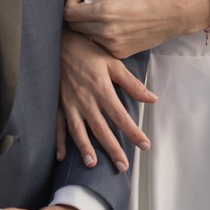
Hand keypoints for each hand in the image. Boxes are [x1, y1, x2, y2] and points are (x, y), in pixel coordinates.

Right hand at [58, 30, 154, 171]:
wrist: (58, 42)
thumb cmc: (87, 51)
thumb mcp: (113, 62)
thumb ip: (132, 83)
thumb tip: (152, 98)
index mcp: (101, 90)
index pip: (121, 116)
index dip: (133, 132)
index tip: (144, 145)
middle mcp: (85, 100)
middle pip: (101, 129)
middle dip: (113, 149)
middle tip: (123, 166)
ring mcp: (69, 103)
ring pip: (78, 131)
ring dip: (85, 148)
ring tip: (93, 164)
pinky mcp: (57, 103)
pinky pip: (57, 125)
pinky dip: (59, 141)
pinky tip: (61, 156)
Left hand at [65, 0, 202, 56]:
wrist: (171, 15)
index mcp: (103, 12)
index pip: (69, 14)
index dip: (70, 3)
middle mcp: (105, 32)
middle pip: (74, 27)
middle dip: (77, 15)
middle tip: (89, 6)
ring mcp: (112, 45)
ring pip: (86, 36)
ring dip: (88, 26)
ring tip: (103, 17)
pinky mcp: (119, 53)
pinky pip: (100, 45)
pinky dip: (101, 36)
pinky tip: (114, 27)